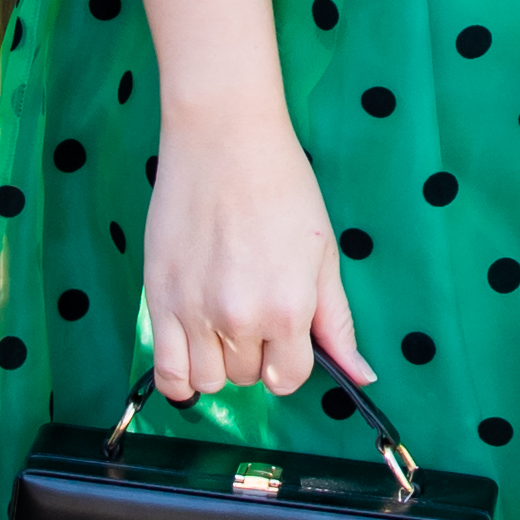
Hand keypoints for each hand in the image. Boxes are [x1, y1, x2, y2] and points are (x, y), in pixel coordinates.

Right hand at [141, 107, 371, 401]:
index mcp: (288, 308)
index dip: (290, 363)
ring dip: (219, 363)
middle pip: (248, 377)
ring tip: (223, 327)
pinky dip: (179, 377)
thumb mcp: (324, 255)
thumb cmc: (282, 186)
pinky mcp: (158, 298)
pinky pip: (166, 371)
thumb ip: (337, 322)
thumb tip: (361, 376)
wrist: (224, 139)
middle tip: (254, 313)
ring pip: (207, 380)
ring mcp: (194, 311)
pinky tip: (191, 354)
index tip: (287, 341)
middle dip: (256, 356)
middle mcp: (240, 318)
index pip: (288, 377)